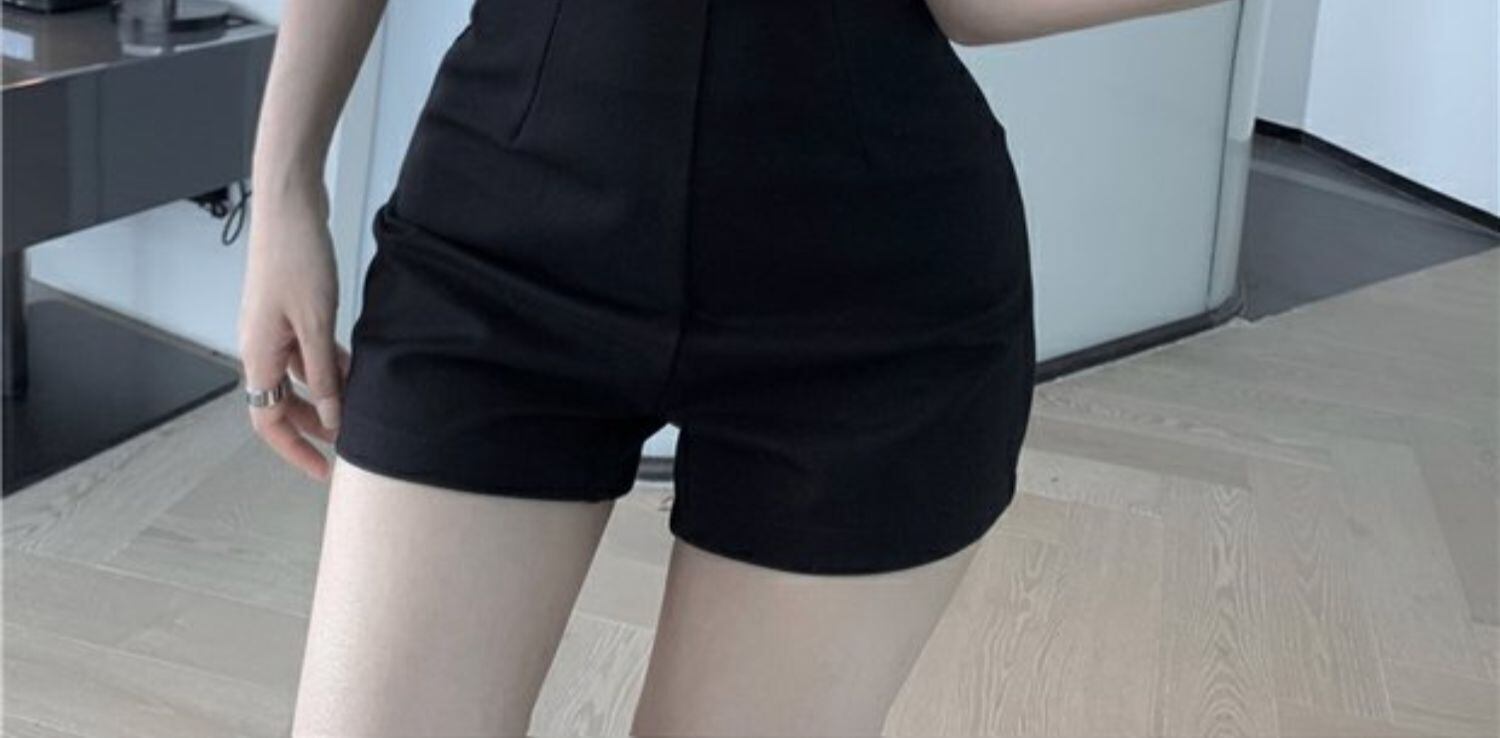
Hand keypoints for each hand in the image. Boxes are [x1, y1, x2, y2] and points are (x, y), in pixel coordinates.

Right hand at [237, 182, 349, 481]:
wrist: (290, 204)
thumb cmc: (297, 257)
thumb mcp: (316, 323)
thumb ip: (323, 373)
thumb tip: (330, 417)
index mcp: (258, 354)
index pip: (268, 421)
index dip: (296, 450)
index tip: (325, 469)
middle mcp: (260, 345)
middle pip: (283, 403)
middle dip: (314, 426)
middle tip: (350, 443)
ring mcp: (275, 328)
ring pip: (300, 377)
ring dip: (327, 394)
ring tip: (362, 407)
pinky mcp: (291, 310)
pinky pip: (308, 351)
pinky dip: (330, 364)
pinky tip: (358, 368)